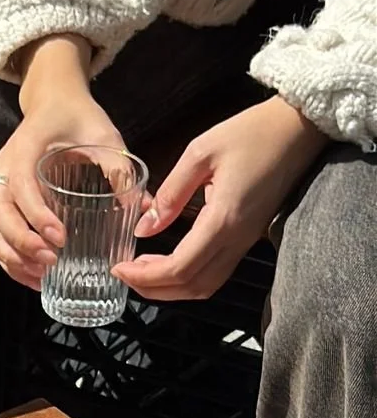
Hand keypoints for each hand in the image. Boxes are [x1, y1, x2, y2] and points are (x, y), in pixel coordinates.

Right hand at [0, 35, 125, 289]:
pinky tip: (32, 274)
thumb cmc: (77, 117)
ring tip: (39, 275)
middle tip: (51, 261)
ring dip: (9, 255)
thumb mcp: (103, 135)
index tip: (60, 238)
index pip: (20, 186)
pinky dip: (7, 258)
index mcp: (24, 148)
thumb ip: (119, 169)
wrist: (53, 102)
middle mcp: (3, 169)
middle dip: (20, 242)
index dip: (36, 215)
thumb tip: (141, 207)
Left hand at [115, 98, 326, 300]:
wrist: (299, 128)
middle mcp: (237, 239)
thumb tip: (144, 228)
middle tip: (125, 273)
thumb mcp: (201, 152)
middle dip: (153, 289)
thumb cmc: (253, 132)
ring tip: (143, 271)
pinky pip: (217, 273)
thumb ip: (171, 194)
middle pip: (191, 287)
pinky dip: (189, 278)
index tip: (118, 268)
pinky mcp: (249, 238)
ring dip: (171, 289)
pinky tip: (170, 262)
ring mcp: (246, 242)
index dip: (144, 276)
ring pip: (205, 286)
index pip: (179, 268)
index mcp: (223, 219)